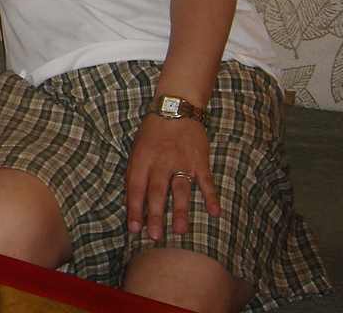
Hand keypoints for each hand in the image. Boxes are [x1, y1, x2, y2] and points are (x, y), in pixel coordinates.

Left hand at [125, 113, 219, 240]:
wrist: (177, 107)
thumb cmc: (153, 130)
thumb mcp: (136, 148)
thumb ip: (132, 174)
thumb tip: (127, 202)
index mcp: (142, 158)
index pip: (136, 187)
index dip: (134, 209)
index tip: (134, 228)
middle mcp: (161, 161)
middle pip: (156, 191)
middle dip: (155, 215)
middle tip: (154, 237)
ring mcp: (181, 161)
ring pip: (180, 188)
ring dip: (180, 210)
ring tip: (180, 230)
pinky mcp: (200, 160)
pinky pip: (206, 181)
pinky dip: (211, 196)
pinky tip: (214, 213)